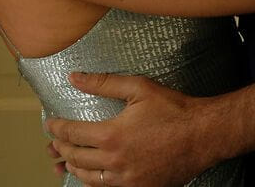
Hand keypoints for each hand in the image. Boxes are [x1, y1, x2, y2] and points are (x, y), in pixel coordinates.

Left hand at [46, 73, 220, 186]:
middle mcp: (116, 162)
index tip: (50, 125)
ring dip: (74, 169)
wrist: (205, 136)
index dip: (56, 129)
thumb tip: (74, 78)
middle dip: (61, 150)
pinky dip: (94, 183)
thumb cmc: (174, 110)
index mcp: (112, 136)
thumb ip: (102, 83)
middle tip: (54, 143)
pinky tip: (92, 176)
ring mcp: (128, 180)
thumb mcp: (138, 88)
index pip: (72, 134)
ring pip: (89, 179)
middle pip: (76, 158)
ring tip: (65, 161)